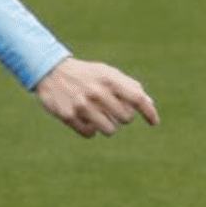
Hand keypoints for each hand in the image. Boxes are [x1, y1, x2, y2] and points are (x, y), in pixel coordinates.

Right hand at [34, 57, 157, 137]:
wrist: (51, 72)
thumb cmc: (87, 75)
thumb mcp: (108, 73)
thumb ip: (130, 87)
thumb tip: (149, 105)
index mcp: (109, 79)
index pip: (137, 98)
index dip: (149, 112)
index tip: (154, 122)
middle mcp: (97, 92)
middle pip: (126, 118)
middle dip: (122, 116)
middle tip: (110, 108)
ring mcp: (82, 105)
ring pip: (110, 130)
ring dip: (107, 125)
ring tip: (98, 115)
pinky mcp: (68, 116)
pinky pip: (90, 134)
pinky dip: (90, 129)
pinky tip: (84, 118)